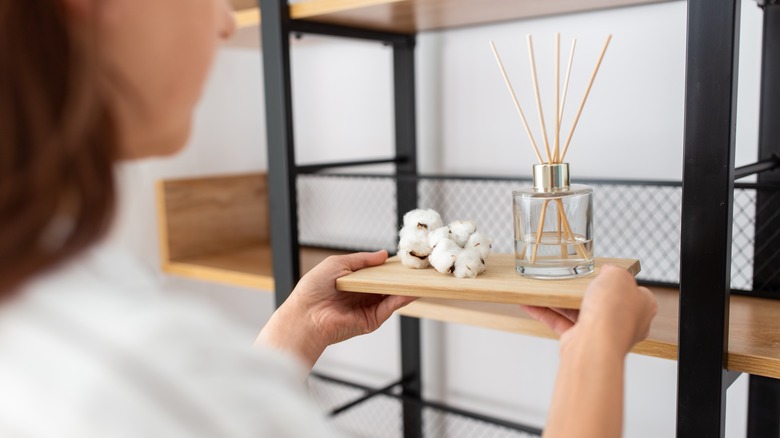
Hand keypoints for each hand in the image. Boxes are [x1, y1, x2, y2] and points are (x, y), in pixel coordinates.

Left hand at [257, 251, 416, 367]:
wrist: (305, 315)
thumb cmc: (313, 290)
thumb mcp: (337, 264)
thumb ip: (362, 259)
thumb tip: (383, 254)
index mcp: (354, 281)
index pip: (377, 272)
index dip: (389, 266)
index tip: (403, 258)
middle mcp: (363, 295)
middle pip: (388, 284)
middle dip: (401, 275)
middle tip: (417, 265)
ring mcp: (369, 307)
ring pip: (393, 295)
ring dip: (406, 285)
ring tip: (420, 275)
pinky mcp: (372, 320)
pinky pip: (391, 306)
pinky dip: (402, 298)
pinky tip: (411, 289)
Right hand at [522, 265, 656, 354]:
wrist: (596, 343)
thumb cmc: (613, 313)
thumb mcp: (619, 276)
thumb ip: (613, 270)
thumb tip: (607, 271)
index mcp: (641, 306)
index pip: (630, 289)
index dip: (614, 279)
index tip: (600, 270)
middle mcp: (623, 322)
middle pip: (600, 300)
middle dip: (581, 289)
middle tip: (570, 276)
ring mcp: (601, 333)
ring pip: (576, 311)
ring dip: (559, 299)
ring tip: (544, 285)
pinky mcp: (580, 340)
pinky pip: (559, 323)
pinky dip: (545, 312)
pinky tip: (532, 302)